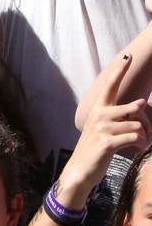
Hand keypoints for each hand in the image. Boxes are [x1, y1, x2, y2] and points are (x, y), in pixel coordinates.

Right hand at [60, 54, 149, 202]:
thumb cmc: (96, 149)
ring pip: (138, 126)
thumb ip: (120, 116)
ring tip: (140, 144)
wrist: (81, 170)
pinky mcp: (107, 142)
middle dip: (146, 121)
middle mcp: (99, 116)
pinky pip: (135, 138)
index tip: (128, 55)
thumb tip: (142, 103)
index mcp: (98, 110)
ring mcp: (102, 129)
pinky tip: (136, 149)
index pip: (110, 86)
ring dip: (144, 137)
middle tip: (147, 132)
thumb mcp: (105, 129)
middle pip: (136, 108)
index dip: (120, 70)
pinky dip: (140, 144)